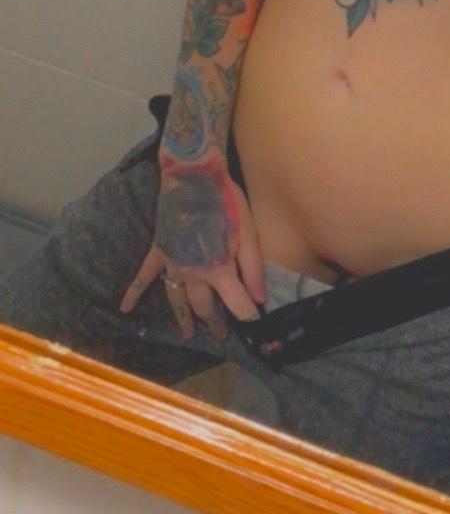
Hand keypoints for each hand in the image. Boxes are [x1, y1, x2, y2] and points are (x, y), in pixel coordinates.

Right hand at [119, 166, 267, 341]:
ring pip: (178, 300)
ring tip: (187, 334)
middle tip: (222, 335)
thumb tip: (259, 299)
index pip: (236, 303)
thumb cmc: (226, 202)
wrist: (195, 178)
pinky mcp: (160, 251)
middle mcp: (194, 274)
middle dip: (215, 322)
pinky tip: (125, 308)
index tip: (256, 326)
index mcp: (219, 270)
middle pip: (205, 306)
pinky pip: (144, 276)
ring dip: (184, 318)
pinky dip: (134, 292)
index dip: (248, 316)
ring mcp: (173, 264)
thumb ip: (254, 268)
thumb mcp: (248, 233)